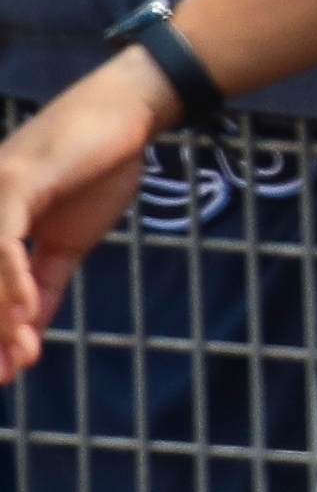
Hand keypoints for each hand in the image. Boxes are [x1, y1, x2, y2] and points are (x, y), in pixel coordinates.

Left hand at [0, 57, 174, 379]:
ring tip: (19, 356)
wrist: (129, 114)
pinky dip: (11, 280)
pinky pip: (5, 240)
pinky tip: (28, 312)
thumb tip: (30, 333)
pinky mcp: (14, 182)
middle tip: (3, 377)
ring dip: (0, 318)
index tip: (5, 375)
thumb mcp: (70, 242)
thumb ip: (46, 284)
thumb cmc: (99, 167)